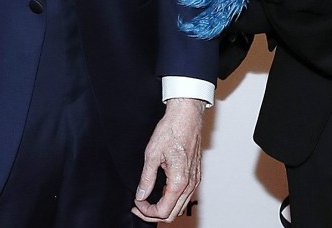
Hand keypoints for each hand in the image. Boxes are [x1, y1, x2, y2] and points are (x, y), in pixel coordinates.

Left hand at [133, 97, 204, 222]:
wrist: (186, 116)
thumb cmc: (171, 130)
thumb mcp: (152, 154)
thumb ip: (146, 178)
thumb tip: (141, 195)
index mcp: (179, 181)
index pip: (163, 211)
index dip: (146, 211)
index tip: (136, 202)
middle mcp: (190, 184)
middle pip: (172, 214)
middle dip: (153, 214)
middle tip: (139, 205)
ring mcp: (194, 180)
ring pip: (179, 207)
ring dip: (163, 208)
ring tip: (146, 201)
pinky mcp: (195, 175)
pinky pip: (184, 197)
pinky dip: (171, 200)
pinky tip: (159, 192)